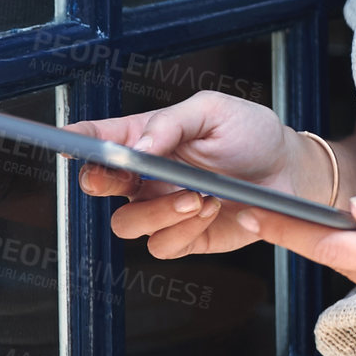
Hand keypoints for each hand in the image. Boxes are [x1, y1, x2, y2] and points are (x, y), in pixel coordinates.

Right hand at [64, 90, 294, 259]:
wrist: (289, 171)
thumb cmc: (252, 134)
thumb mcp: (215, 111)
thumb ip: (173, 121)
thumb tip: (140, 144)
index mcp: (149, 138)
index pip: (102, 138)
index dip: (78, 140)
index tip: (66, 141)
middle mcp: (148, 175)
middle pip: (100, 185)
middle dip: (101, 182)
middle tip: (125, 174)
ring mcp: (163, 208)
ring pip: (127, 223)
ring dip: (159, 211)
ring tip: (199, 196)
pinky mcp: (184, 236)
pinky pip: (163, 245)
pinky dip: (186, 229)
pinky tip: (212, 210)